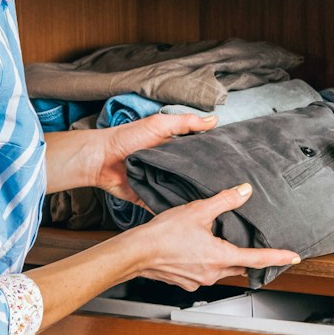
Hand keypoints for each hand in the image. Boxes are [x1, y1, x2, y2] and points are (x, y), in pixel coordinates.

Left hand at [94, 111, 217, 204]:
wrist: (101, 159)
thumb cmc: (128, 137)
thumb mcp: (159, 124)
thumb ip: (186, 122)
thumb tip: (214, 119)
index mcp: (173, 149)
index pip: (199, 153)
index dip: (213, 157)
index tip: (232, 162)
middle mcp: (170, 167)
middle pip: (193, 175)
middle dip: (206, 180)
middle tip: (228, 186)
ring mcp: (161, 184)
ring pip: (183, 192)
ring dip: (193, 196)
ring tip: (215, 202)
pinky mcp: (151, 198)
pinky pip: (167, 206)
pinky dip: (176, 209)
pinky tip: (192, 214)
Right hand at [126, 183, 300, 290]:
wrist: (136, 253)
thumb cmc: (162, 234)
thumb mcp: (198, 211)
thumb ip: (224, 201)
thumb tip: (244, 191)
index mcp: (220, 257)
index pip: (257, 259)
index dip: (278, 257)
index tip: (293, 256)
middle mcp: (212, 273)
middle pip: (241, 267)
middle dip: (251, 259)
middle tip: (259, 249)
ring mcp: (199, 280)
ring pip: (223, 271)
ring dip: (228, 260)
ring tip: (225, 245)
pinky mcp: (186, 282)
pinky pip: (205, 274)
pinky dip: (209, 263)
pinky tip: (199, 251)